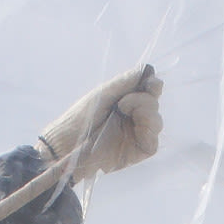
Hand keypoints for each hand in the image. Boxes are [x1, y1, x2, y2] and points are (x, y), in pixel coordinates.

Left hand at [38, 65, 163, 182]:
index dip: (153, 86)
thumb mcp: (103, 94)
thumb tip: (148, 70)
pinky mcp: (136, 153)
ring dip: (145, 112)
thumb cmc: (80, 118)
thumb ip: (125, 83)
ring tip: (124, 113)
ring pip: (157, 122)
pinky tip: (135, 126)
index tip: (149, 83)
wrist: (67, 143)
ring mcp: (135, 136)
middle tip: (122, 103)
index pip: (150, 92)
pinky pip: (153, 143)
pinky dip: (148, 130)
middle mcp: (133, 119)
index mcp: (126, 103)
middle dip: (143, 99)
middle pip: (154, 104)